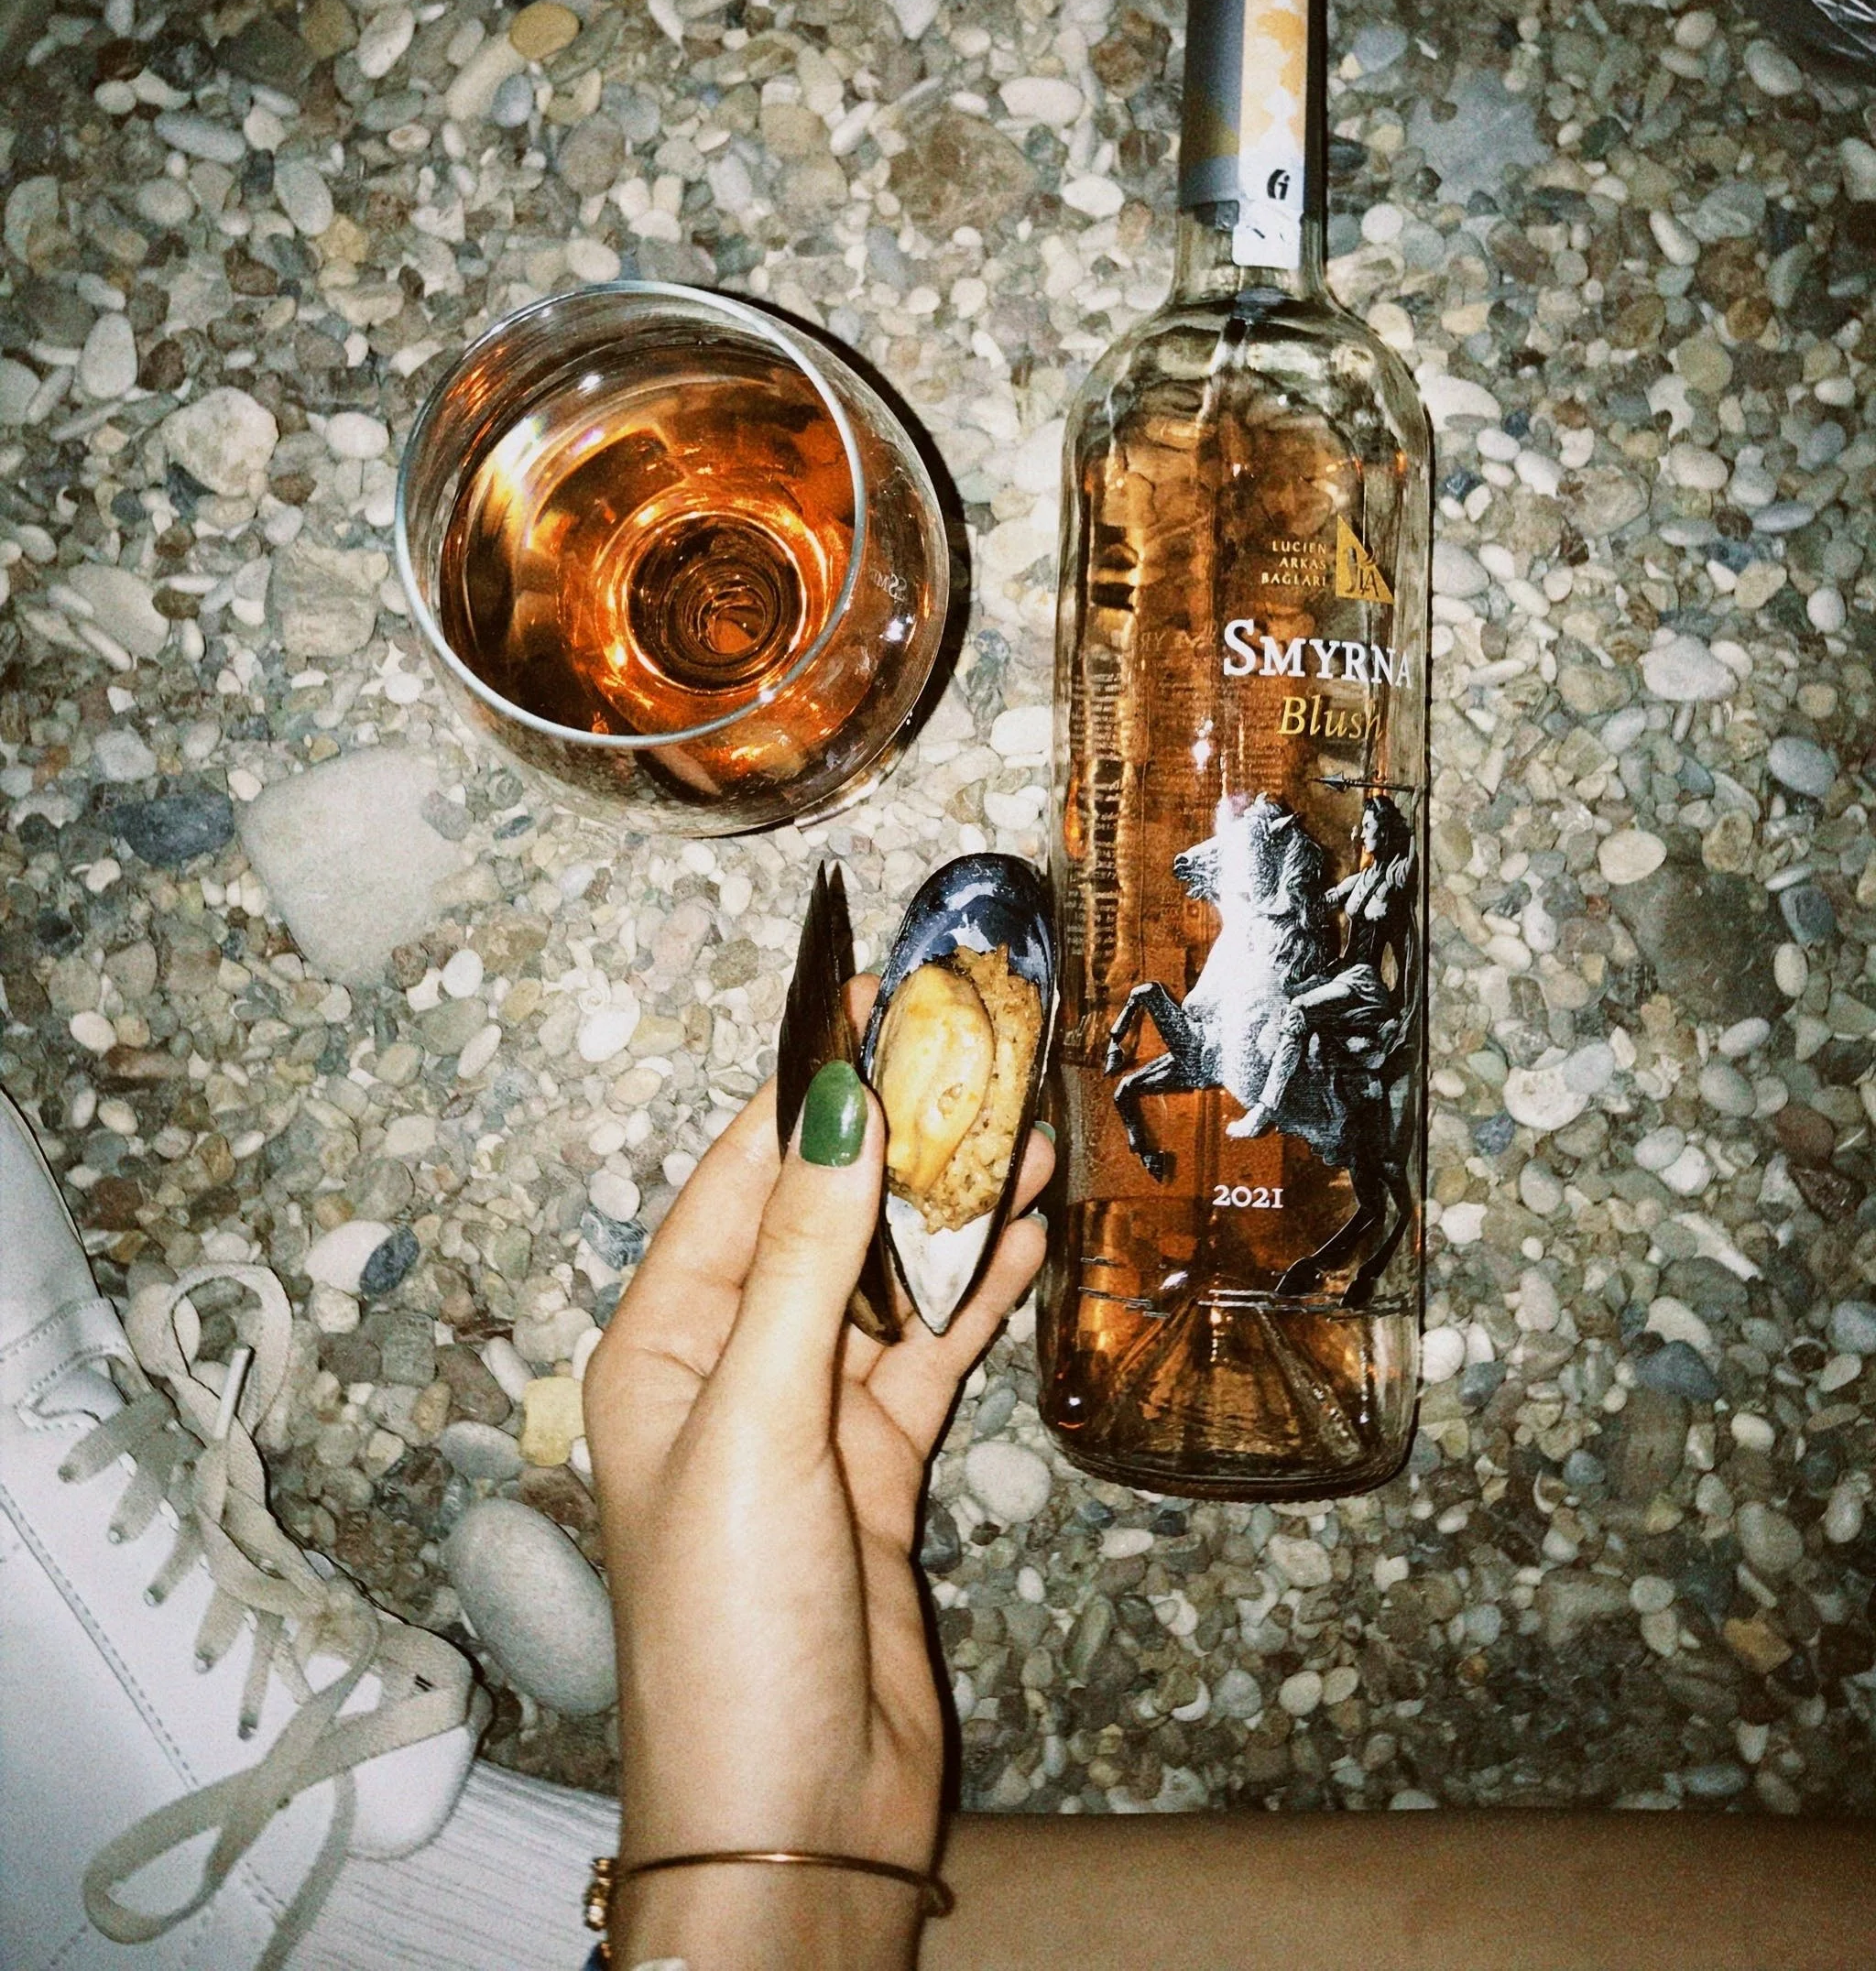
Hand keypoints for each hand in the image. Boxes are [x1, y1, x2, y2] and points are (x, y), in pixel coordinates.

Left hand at [583, 978, 1052, 1970]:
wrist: (795, 1820)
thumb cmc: (731, 1630)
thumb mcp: (757, 1422)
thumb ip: (804, 1263)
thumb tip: (830, 1109)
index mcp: (663, 1345)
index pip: (737, 1178)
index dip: (804, 1087)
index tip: (871, 1004)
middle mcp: (729, 1368)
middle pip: (819, 1217)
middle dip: (894, 1139)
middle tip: (976, 1054)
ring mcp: (809, 1418)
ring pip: (885, 1279)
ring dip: (950, 1211)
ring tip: (1028, 1127)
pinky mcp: (877, 1467)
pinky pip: (930, 1352)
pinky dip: (978, 1294)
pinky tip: (1027, 1237)